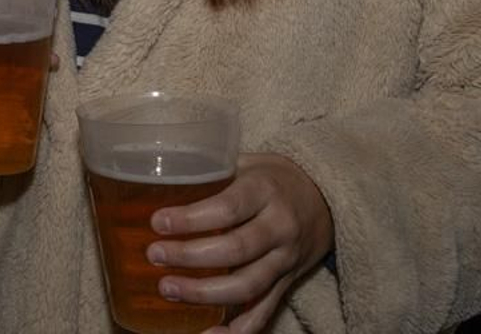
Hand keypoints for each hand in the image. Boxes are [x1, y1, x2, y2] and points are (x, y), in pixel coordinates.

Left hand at [146, 154, 333, 333]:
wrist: (325, 199)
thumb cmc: (274, 178)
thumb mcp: (248, 163)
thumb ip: (212, 172)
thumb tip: (158, 178)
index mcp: (265, 191)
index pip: (227, 208)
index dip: (190, 219)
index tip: (158, 223)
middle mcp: (280, 227)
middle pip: (235, 250)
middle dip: (190, 257)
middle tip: (155, 255)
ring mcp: (285, 260)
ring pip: (247, 286)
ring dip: (204, 293)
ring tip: (168, 289)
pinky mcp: (287, 285)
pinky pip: (264, 314)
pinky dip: (236, 331)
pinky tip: (208, 333)